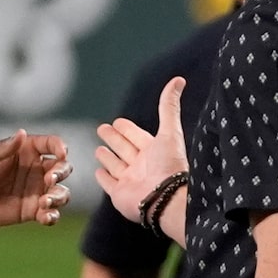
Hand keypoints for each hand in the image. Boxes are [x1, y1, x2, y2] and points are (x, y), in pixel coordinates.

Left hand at [0, 130, 71, 224]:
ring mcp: (35, 191)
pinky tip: (45, 217)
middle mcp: (36, 169)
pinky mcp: (31, 210)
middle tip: (49, 180)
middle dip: (62, 172)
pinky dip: (52, 216)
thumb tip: (22, 133)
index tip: (61, 153)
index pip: (52, 144)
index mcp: (27, 151)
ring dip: (59, 196)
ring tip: (44, 202)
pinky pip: (50, 214)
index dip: (61, 147)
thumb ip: (3, 148)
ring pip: (61, 192)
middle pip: (63, 168)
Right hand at [92, 77, 188, 227]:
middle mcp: (141, 165)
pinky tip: (98, 171)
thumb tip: (178, 79)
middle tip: (102, 128)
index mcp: (153, 150)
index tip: (118, 121)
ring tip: (99, 149)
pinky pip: (109, 184)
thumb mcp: (170, 131)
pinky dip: (103, 177)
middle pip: (124, 148)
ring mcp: (130, 180)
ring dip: (107, 158)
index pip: (136, 135)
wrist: (165, 199)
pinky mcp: (119, 194)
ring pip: (116, 165)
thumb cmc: (169, 166)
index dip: (127, 128)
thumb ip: (169, 107)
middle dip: (113, 138)